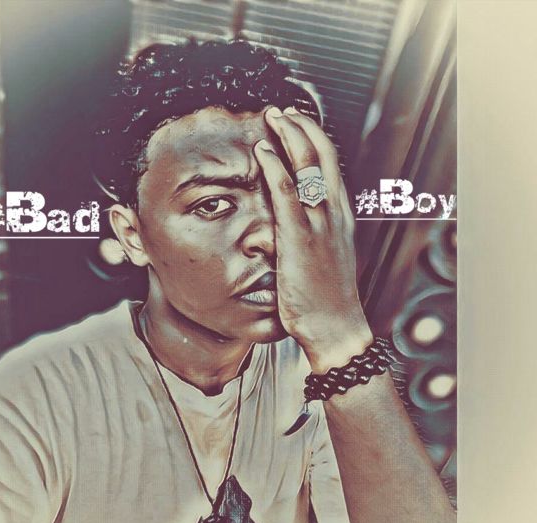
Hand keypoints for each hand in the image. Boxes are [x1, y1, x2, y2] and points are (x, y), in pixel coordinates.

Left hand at [254, 106, 372, 371]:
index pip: (330, 165)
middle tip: (281, 111)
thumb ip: (312, 236)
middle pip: (322, 156)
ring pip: (308, 167)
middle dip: (301, 127)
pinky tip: (263, 151)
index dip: (314, 138)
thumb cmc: (328, 300)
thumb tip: (292, 225)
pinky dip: (276, 169)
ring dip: (289, 136)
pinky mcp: (300, 240)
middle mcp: (333, 214)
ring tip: (272, 117)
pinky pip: (288, 195)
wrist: (336, 329)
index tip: (296, 123)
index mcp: (339, 217)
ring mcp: (318, 225)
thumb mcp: (325, 260)